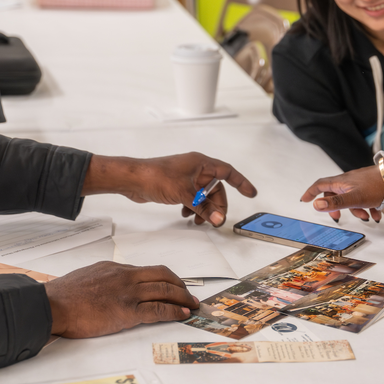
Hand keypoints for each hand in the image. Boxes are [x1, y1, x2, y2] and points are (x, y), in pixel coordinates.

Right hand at [45, 261, 199, 337]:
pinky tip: (182, 314)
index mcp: (116, 269)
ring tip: (192, 305)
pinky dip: (174, 311)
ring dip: (182, 298)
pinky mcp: (127, 312)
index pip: (148, 270)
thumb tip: (114, 286)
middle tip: (190, 295)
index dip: (166, 278)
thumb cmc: (64, 295)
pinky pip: (158, 310)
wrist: (53, 304)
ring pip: (164, 291)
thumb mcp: (88, 277)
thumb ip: (105, 279)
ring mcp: (127, 293)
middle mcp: (125, 277)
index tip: (174, 285)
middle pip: (163, 276)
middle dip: (180, 285)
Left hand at [85, 153, 256, 225]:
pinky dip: (194, 207)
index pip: (227, 172)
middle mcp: (195, 169)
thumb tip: (218, 219)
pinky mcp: (177, 186)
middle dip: (217, 205)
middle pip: (216, 188)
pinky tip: (186, 215)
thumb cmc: (155, 176)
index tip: (251, 193)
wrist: (133, 179)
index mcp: (201, 163)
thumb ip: (203, 207)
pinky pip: (193, 198)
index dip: (241, 182)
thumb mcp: (184, 194)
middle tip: (215, 220)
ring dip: (204, 208)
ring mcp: (186, 178)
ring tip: (198, 220)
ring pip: (204, 195)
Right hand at [301, 166, 383, 222]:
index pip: (321, 185)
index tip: (305, 200)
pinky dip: (367, 208)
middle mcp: (349, 181)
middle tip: (338, 217)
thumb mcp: (354, 198)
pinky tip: (376, 214)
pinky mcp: (370, 187)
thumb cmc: (377, 186)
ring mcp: (359, 183)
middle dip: (336, 208)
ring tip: (365, 217)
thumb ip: (335, 203)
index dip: (311, 192)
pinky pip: (364, 199)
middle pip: (335, 194)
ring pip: (351, 198)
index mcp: (342, 182)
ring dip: (356, 210)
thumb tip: (316, 205)